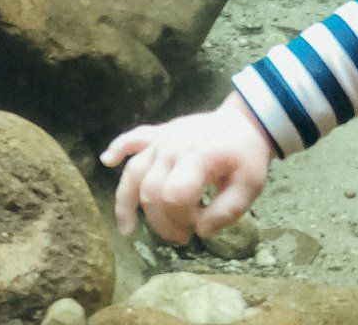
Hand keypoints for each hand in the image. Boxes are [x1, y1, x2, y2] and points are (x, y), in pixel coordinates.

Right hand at [100, 95, 275, 243]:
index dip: (182, 218)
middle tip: (184, 234)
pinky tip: (107, 161)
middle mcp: (173, 147)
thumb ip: (228, 212)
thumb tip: (201, 231)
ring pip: (134, 173)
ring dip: (127, 204)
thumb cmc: (246, 157)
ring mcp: (163, 138)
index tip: (200, 225)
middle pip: (151, 192)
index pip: (173, 197)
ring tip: (128, 230)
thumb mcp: (250, 186)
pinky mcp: (159, 133)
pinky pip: (133, 139)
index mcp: (197, 158)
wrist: (246, 122)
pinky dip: (119, 148)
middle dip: (163, 221)